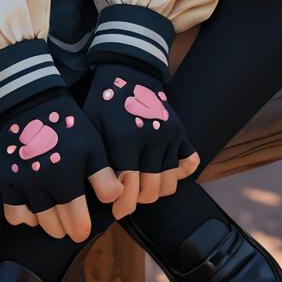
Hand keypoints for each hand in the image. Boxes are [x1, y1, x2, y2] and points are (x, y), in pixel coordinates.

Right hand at [0, 87, 124, 241]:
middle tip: (73, 224)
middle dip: (69, 228)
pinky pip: (15, 216)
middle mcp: (43, 180)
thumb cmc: (68, 125)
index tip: (85, 228)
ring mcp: (22, 181)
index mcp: (68, 172)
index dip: (84, 228)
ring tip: (57, 216)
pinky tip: (35, 207)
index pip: (79, 223)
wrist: (31, 102)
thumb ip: (104, 177)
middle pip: (59, 227)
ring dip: (50, 224)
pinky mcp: (5, 180)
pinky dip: (25, 217)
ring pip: (39, 223)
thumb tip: (115, 202)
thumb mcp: (92, 145)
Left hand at [81, 63, 200, 219]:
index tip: (115, 212)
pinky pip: (189, 163)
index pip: (128, 189)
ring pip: (169, 183)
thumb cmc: (103, 101)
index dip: (121, 206)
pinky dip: (178, 173)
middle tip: (126, 201)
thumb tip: (101, 199)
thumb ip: (97, 163)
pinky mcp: (181, 130)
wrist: (128, 70)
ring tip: (140, 188)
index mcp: (125, 139)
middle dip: (137, 201)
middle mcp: (152, 138)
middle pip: (151, 191)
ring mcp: (170, 134)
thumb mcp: (91, 128)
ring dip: (155, 191)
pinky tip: (160, 171)